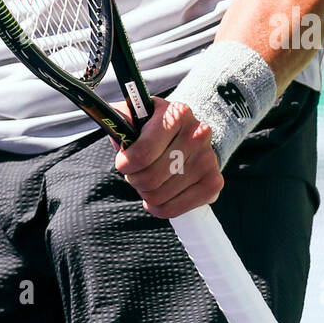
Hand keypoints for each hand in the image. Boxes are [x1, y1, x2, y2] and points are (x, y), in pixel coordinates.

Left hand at [113, 96, 222, 218]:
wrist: (189, 136)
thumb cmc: (154, 128)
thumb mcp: (137, 114)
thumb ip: (120, 116)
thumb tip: (109, 122)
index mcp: (177, 113)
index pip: (143, 153)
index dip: (126, 164)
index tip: (123, 163)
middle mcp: (198, 134)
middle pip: (150, 178)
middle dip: (135, 180)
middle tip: (136, 173)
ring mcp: (208, 159)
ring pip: (160, 196)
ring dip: (146, 194)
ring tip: (148, 182)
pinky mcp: (214, 182)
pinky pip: (175, 209)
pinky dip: (160, 208)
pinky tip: (159, 197)